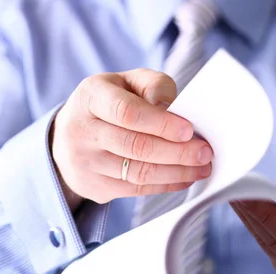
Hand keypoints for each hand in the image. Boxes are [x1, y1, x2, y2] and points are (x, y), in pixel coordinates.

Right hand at [51, 69, 213, 210]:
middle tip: (205, 153)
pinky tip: (185, 178)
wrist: (70, 134)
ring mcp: (85, 162)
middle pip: (135, 146)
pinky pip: (136, 189)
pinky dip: (166, 184)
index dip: (161, 123)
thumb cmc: (110, 103)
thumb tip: (171, 109)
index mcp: (91, 96)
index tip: (189, 130)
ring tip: (201, 167)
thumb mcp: (128, 82)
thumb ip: (153, 86)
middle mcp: (81, 130)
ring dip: (177, 172)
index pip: (127, 112)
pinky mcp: (93, 185)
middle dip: (177, 151)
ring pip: (138, 172)